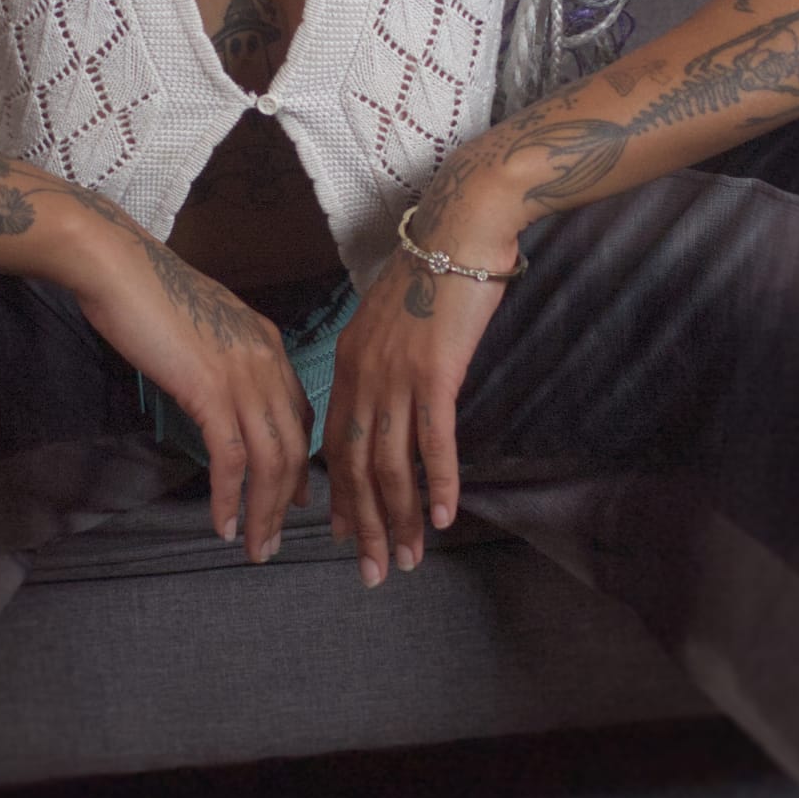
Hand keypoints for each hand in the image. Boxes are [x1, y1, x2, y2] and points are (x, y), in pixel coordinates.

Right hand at [64, 200, 313, 562]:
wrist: (117, 267)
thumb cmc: (145, 291)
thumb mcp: (200, 326)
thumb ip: (219, 358)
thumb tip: (212, 388)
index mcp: (268, 344)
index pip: (299, 414)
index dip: (300, 463)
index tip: (295, 497)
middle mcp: (267, 360)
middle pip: (295, 446)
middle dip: (288, 501)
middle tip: (274, 540)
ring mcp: (243, 375)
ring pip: (272, 460)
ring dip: (264, 512)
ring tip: (254, 548)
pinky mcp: (211, 390)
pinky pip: (233, 459)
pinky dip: (230, 498)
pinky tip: (221, 525)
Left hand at [320, 197, 522, 587]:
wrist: (462, 227)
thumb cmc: (436, 271)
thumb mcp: (392, 321)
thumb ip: (383, 362)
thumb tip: (392, 398)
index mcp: (348, 363)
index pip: (336, 445)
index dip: (342, 496)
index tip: (346, 535)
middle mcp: (363, 374)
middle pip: (356, 466)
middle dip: (366, 525)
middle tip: (373, 570)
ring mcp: (397, 375)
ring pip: (391, 464)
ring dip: (402, 517)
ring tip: (410, 557)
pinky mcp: (435, 372)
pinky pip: (433, 440)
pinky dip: (439, 483)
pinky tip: (445, 516)